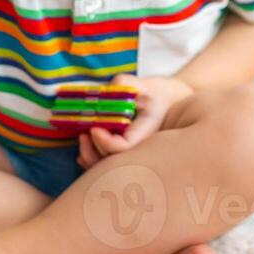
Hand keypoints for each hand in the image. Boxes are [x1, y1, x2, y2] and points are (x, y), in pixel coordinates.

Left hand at [76, 74, 194, 169]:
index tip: (94, 127)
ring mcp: (132, 154)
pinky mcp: (125, 154)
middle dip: (93, 151)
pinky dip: (92, 160)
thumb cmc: (157, 93)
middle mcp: (140, 149)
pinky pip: (106, 166)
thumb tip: (104, 92)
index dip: (105, 141)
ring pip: (108, 169)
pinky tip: (84, 150)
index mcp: (146, 133)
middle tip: (83, 134)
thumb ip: (124, 84)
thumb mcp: (144, 84)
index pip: (124, 147)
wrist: (170, 103)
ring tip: (83, 137)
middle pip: (113, 164)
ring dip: (90, 156)